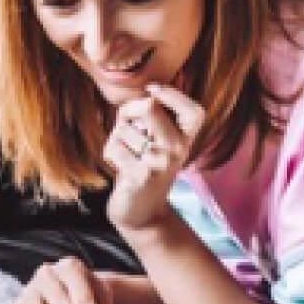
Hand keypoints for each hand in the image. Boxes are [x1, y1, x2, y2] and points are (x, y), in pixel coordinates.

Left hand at [103, 82, 205, 232]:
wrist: (142, 213)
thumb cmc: (142, 166)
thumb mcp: (156, 139)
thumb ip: (151, 114)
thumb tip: (147, 90)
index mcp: (186, 139)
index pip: (194, 110)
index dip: (170, 93)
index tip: (151, 91)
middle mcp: (179, 150)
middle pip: (149, 106)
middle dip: (128, 112)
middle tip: (127, 127)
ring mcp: (160, 163)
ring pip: (124, 129)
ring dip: (116, 139)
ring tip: (127, 155)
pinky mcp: (140, 176)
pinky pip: (114, 148)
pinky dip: (110, 154)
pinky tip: (120, 168)